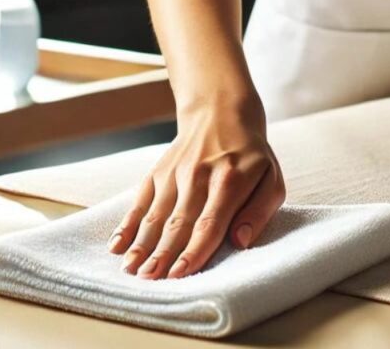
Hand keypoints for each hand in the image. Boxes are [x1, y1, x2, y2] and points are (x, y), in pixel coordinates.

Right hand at [108, 99, 285, 279]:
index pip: (210, 222)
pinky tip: (117, 244)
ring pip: (156, 214)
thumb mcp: (271, 179)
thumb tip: (239, 241)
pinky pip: (141, 200)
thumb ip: (259, 212)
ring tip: (131, 269)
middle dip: (163, 253)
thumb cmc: (250, 156)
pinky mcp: (158, 171)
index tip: (181, 274)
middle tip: (150, 279)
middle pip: (179, 221)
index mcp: (230, 180)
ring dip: (142, 243)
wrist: (220, 111)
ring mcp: (174, 172)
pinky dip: (128, 223)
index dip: (195, 250)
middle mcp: (198, 175)